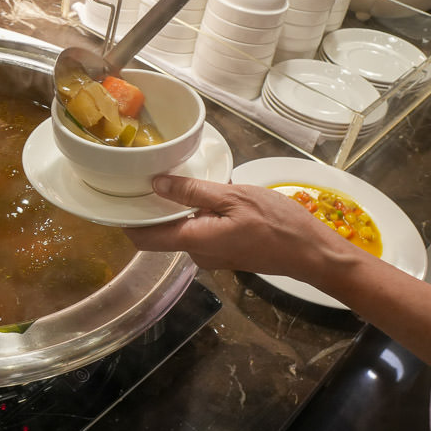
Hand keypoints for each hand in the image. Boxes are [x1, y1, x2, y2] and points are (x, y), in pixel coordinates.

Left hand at [124, 175, 364, 285]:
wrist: (312, 253)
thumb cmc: (277, 224)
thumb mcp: (234, 197)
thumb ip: (193, 192)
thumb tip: (156, 185)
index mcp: (193, 240)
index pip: (143, 238)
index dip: (126, 219)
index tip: (119, 194)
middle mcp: (196, 254)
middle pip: (160, 232)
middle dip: (154, 207)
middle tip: (149, 174)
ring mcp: (210, 256)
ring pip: (181, 229)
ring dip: (179, 208)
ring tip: (179, 178)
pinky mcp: (223, 253)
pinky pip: (198, 231)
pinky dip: (196, 214)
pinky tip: (206, 193)